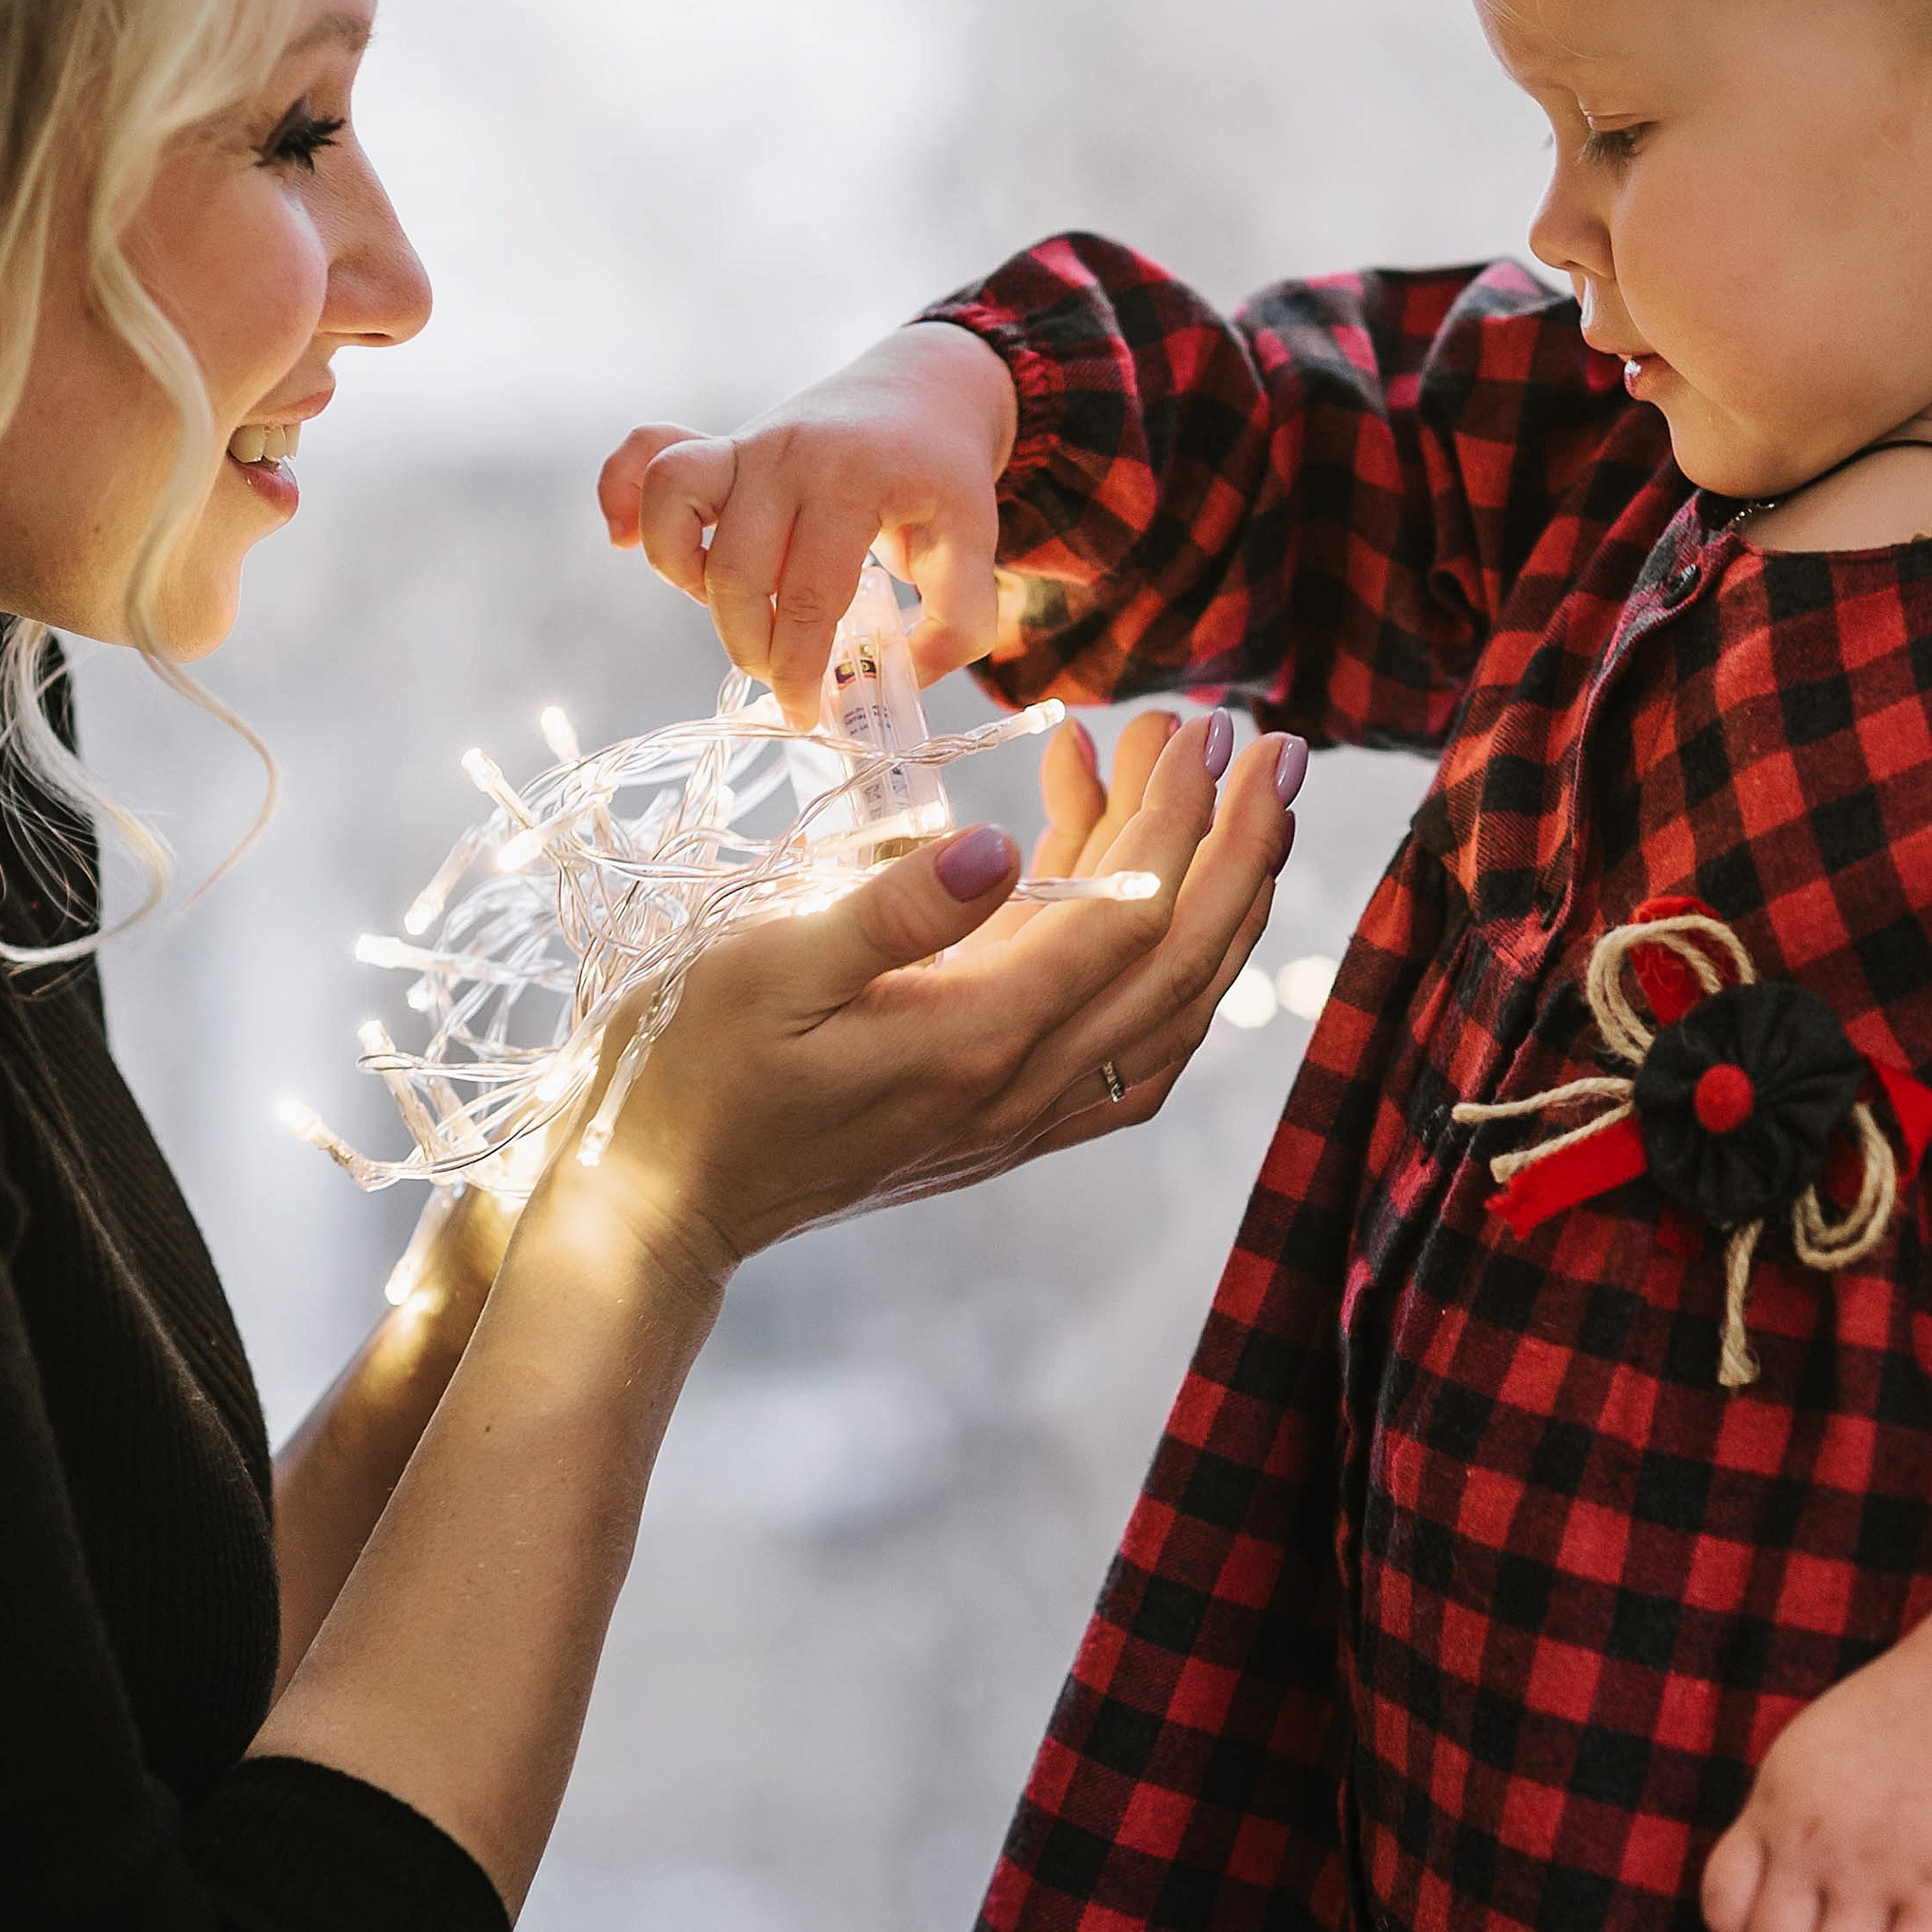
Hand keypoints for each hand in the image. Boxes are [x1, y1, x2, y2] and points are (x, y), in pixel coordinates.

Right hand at [544, 706, 1297, 1289]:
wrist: (663, 1204)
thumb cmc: (692, 1071)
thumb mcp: (767, 967)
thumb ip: (891, 909)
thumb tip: (998, 843)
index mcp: (974, 1040)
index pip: (1126, 915)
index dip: (1179, 818)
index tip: (1203, 728)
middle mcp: (1023, 1088)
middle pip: (1181, 963)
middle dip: (1240, 847)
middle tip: (1268, 744)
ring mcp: (1022, 1115)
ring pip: (1167, 1007)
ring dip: (1212, 900)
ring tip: (1215, 793)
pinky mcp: (1004, 1122)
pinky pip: (1124, 1043)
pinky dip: (1155, 961)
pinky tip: (1129, 882)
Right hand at [596, 321, 1017, 728]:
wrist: (924, 390)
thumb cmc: (943, 477)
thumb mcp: (974, 546)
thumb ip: (956, 623)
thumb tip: (895, 682)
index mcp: (853, 480)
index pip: (809, 596)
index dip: (801, 670)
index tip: (807, 717)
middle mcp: (787, 455)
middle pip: (736, 573)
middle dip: (754, 648)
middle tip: (786, 677)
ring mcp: (744, 444)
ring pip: (672, 507)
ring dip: (689, 581)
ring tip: (738, 609)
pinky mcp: (717, 444)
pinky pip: (642, 456)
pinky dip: (619, 495)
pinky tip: (622, 539)